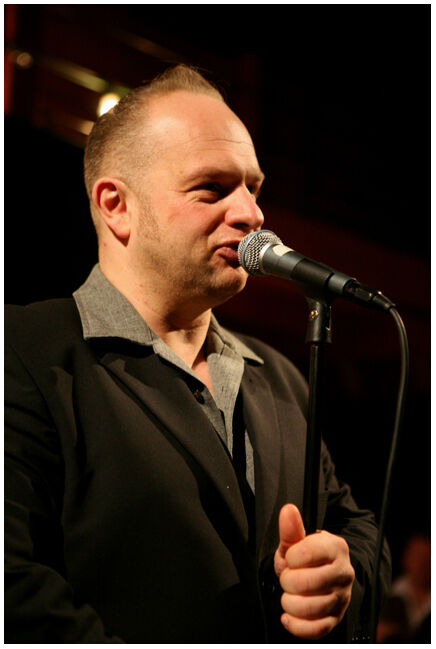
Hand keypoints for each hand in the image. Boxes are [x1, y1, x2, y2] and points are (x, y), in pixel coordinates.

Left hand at [274, 503, 354, 639]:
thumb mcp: (296, 542)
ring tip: (289, 595)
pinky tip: (288, 616)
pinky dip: (297, 625)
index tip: (290, 558)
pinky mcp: (336, 618)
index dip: (291, 557)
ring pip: (312, 608)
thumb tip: (288, 510)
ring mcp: (342, 597)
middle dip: (288, 581)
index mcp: (336, 547)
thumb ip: (291, 529)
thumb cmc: (306, 557)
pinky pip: (317, 629)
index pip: (308, 553)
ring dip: (290, 603)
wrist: (320, 574)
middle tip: (289, 577)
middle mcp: (344, 572)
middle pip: (308, 583)